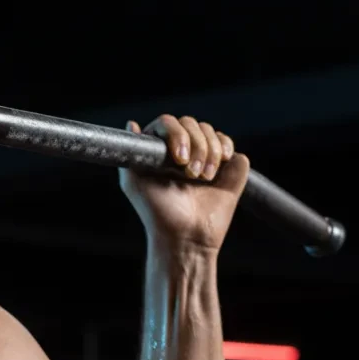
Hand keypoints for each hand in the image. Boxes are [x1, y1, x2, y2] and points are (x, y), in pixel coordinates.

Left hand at [119, 114, 250, 251]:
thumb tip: (132, 124)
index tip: (179, 159)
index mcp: (160, 151)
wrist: (187, 236)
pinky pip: (228, 144)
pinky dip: (225, 149)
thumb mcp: (134, 183)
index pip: (168, 123)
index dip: (176, 134)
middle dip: (195, 147)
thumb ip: (130, 153)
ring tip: (203, 179)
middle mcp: (182, 150)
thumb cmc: (158, 213)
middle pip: (192, 124)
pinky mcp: (226, 166)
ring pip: (210, 132)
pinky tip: (218, 167)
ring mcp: (204, 156)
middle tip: (191, 175)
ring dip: (209, 153)